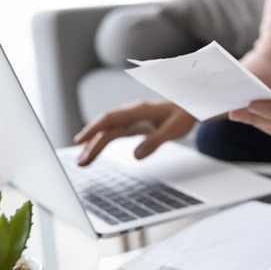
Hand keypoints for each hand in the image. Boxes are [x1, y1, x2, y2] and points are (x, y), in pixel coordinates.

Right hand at [74, 100, 195, 164]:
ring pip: (107, 131)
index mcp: (138, 110)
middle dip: (91, 144)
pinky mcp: (132, 125)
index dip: (94, 129)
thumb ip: (155, 142)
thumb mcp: (173, 130)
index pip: (110, 118)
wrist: (190, 107)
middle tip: (80, 162)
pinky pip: (113, 133)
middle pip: (106, 128)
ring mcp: (130, 118)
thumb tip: (136, 156)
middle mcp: (131, 112)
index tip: (81, 140)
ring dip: (94, 145)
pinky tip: (92, 150)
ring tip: (82, 161)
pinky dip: (102, 142)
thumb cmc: (183, 116)